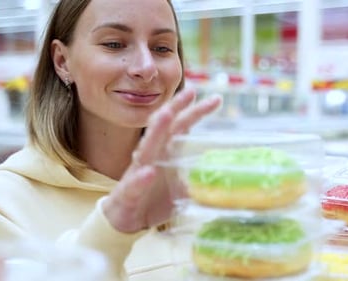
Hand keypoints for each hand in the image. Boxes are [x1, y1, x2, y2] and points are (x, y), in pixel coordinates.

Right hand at [103, 88, 220, 232]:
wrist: (125, 221)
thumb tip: (222, 178)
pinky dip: (141, 178)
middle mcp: (151, 156)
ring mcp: (137, 172)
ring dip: (156, 131)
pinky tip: (149, 172)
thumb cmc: (153, 199)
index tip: (216, 99)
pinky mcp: (127, 192)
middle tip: (191, 91)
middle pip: (164, 127)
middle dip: (176, 108)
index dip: (196, 112)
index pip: (181, 126)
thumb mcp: (181, 189)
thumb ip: (197, 179)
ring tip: (166, 114)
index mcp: (165, 152)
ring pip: (146, 147)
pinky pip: (134, 183)